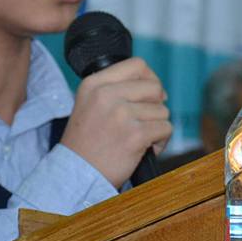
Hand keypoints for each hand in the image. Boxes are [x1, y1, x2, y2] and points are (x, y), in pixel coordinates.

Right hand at [60, 57, 171, 187]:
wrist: (76, 175)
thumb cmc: (87, 143)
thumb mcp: (91, 104)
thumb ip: (117, 89)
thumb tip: (158, 88)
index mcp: (94, 84)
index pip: (137, 65)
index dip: (150, 79)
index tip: (149, 94)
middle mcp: (106, 95)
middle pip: (154, 87)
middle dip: (156, 105)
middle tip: (144, 121)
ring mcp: (121, 114)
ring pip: (162, 110)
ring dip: (156, 126)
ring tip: (138, 139)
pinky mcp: (135, 134)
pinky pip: (165, 128)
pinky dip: (160, 141)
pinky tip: (145, 149)